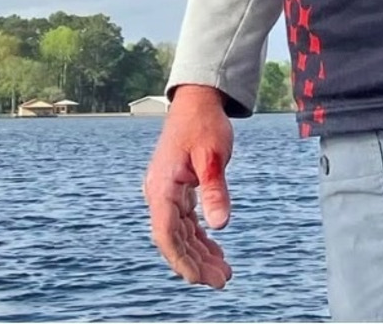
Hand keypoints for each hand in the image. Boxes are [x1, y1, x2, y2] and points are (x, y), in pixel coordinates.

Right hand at [142, 85, 235, 288]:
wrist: (198, 100)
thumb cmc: (204, 123)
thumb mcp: (214, 155)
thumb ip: (215, 189)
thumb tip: (221, 225)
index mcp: (162, 187)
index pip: (167, 234)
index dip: (182, 260)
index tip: (199, 279)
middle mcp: (159, 194)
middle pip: (175, 239)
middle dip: (196, 263)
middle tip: (222, 281)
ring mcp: (167, 194)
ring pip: (181, 233)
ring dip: (200, 254)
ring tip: (223, 273)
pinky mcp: (177, 191)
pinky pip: (186, 222)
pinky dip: (200, 237)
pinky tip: (215, 251)